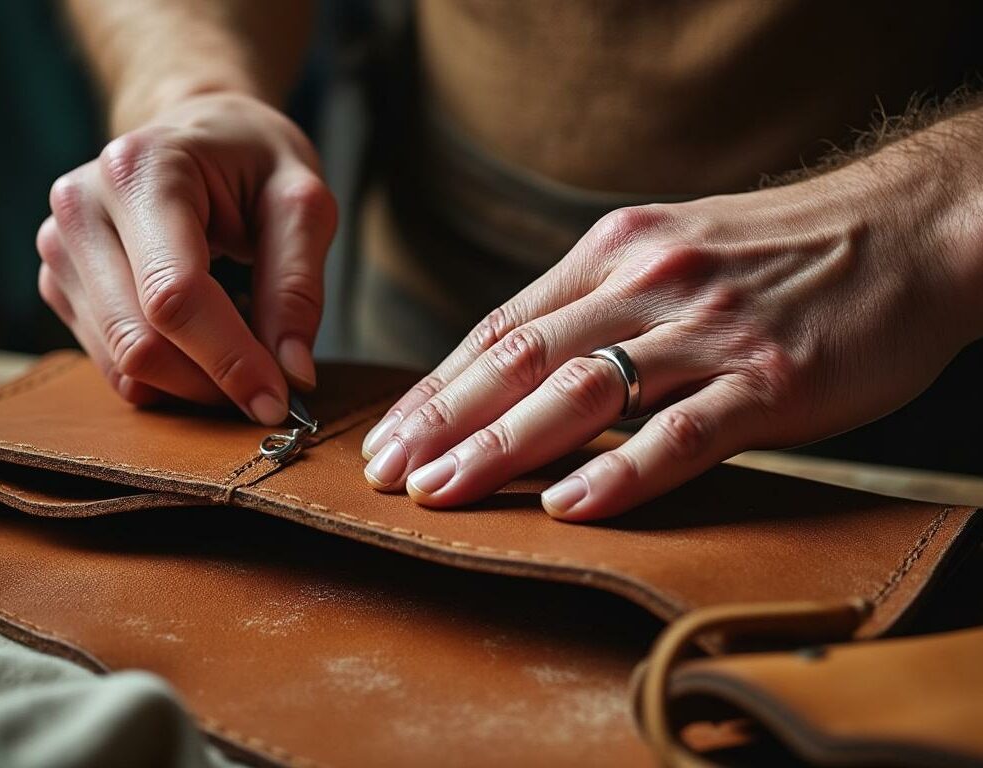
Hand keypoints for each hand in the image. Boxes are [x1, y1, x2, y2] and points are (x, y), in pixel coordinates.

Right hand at [37, 92, 336, 422]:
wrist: (198, 134)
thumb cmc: (253, 161)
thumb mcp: (301, 201)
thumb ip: (298, 285)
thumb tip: (290, 373)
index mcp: (141, 170)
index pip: (174, 295)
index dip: (228, 359)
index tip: (277, 400)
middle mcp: (81, 206)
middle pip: (139, 340)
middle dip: (212, 381)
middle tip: (269, 388)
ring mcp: (59, 246)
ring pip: (123, 363)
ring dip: (192, 383)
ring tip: (241, 351)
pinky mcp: (58, 282)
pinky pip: (112, 363)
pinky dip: (166, 376)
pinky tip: (201, 342)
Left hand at [360, 156, 981, 519]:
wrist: (906, 229)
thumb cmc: (780, 250)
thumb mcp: (670, 247)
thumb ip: (597, 300)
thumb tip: (520, 363)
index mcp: (613, 252)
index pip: (502, 328)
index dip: (438, 387)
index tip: (388, 437)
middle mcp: (646, 283)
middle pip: (520, 359)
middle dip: (443, 421)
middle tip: (388, 474)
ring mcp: (706, 330)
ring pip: (582, 393)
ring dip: (502, 447)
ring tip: (444, 492)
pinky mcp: (769, 379)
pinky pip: (683, 432)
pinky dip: (622, 470)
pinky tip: (570, 505)